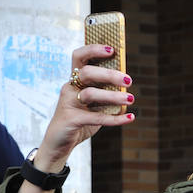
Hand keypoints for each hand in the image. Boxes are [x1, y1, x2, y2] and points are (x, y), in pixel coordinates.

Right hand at [35, 44, 134, 173]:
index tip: (112, 49)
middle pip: (87, 73)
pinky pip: (96, 117)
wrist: (61, 143)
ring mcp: (69, 103)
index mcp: (75, 80)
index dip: (93, 50)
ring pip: (91, 94)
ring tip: (131, 99)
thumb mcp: (94, 103)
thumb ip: (105, 91)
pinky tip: (130, 117)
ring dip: (113, 96)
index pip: (79, 56)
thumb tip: (126, 82)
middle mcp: (70, 88)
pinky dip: (115, 118)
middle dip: (109, 74)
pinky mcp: (71, 120)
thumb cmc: (81, 118)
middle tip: (128, 80)